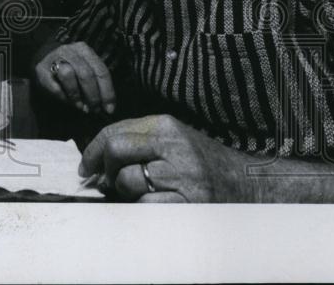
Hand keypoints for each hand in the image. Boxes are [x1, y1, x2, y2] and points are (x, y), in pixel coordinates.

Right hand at [34, 41, 115, 114]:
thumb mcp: (85, 69)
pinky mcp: (41, 69)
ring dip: (76, 94)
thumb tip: (105, 106)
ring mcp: (54, 58)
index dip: (107, 91)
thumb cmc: (70, 67)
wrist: (43, 59)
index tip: (109, 108)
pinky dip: (63, 96)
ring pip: (68, 74)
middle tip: (94, 109)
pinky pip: (53, 85)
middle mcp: (70, 50)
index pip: (101, 71)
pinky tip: (67, 101)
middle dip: (92, 95)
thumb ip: (96, 84)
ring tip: (80, 106)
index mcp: (85, 50)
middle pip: (86, 73)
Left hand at [78, 114, 253, 202]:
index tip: (86, 166)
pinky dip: (142, 208)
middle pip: (116, 150)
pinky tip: (156, 204)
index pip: (114, 131)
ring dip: (125, 191)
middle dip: (104, 168)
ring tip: (143, 192)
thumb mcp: (172, 139)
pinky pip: (144, 205)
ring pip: (127, 180)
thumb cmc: (201, 163)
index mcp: (166, 125)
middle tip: (107, 181)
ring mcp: (181, 174)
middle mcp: (173, 145)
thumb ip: (137, 141)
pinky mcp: (187, 202)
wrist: (247, 184)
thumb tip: (96, 160)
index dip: (92, 150)